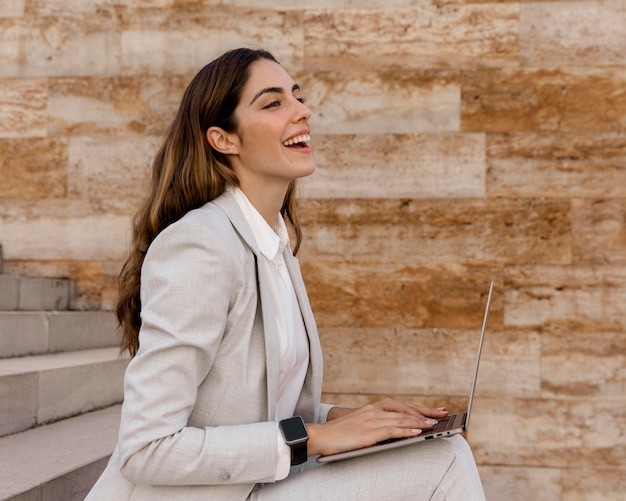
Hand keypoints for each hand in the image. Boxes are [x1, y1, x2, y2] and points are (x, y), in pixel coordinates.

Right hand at [307, 398, 448, 456]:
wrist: (320, 436)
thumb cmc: (339, 434)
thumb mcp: (360, 425)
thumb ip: (378, 426)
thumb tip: (399, 432)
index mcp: (372, 408)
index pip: (401, 406)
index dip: (420, 408)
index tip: (435, 410)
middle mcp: (373, 410)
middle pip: (404, 410)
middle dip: (425, 412)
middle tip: (442, 415)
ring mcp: (370, 420)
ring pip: (400, 418)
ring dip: (419, 421)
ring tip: (433, 424)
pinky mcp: (367, 432)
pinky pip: (390, 430)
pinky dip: (405, 430)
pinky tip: (416, 432)